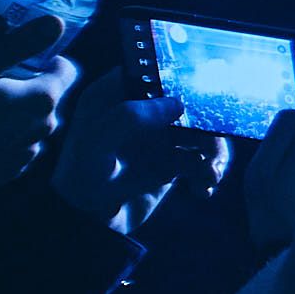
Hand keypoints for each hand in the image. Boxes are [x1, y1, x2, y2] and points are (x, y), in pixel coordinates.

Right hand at [0, 1, 75, 200]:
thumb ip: (18, 43)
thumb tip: (57, 23)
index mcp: (41, 99)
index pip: (66, 70)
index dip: (44, 54)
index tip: (15, 49)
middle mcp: (43, 130)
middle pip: (47, 95)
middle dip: (27, 80)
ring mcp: (24, 156)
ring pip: (30, 121)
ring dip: (14, 108)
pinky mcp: (4, 174)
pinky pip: (14, 144)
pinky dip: (1, 132)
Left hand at [44, 63, 215, 237]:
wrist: (87, 225)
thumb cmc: (80, 178)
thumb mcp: (96, 143)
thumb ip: (129, 117)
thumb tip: (177, 104)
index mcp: (117, 92)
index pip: (157, 68)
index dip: (184, 74)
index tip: (207, 88)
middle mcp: (143, 109)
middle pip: (191, 100)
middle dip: (210, 121)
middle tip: (212, 143)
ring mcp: (161, 136)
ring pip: (203, 131)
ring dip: (214, 152)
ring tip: (210, 175)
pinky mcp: (173, 162)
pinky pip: (203, 159)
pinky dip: (209, 172)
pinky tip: (202, 189)